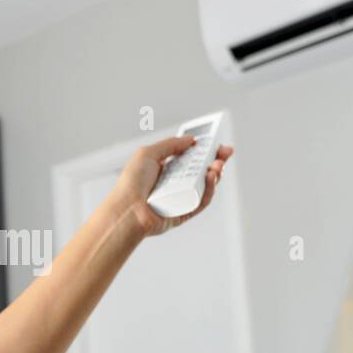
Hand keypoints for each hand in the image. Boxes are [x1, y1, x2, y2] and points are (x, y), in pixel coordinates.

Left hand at [106, 134, 233, 237]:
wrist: (127, 210)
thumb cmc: (131, 183)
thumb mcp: (148, 153)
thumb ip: (170, 144)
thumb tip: (191, 139)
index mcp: (165, 169)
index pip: (189, 157)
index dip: (204, 150)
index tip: (216, 142)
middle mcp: (174, 183)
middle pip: (201, 170)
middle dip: (216, 160)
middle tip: (225, 152)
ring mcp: (180, 198)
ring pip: (205, 185)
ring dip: (215, 173)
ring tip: (217, 165)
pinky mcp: (184, 212)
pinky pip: (202, 200)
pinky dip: (209, 188)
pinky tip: (210, 176)